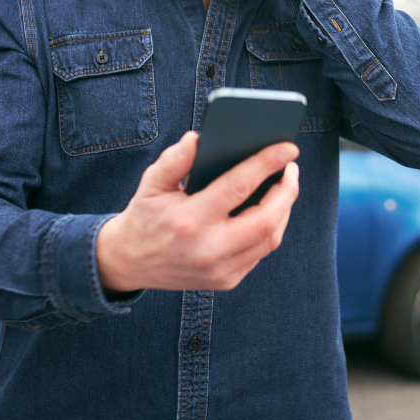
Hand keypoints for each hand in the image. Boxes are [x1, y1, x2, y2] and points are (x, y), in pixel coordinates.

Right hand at [96, 131, 299, 293]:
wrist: (128, 263)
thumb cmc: (145, 215)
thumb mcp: (151, 183)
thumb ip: (174, 159)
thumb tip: (199, 138)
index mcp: (189, 220)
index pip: (238, 187)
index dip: (267, 164)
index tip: (288, 148)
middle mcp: (207, 249)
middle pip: (266, 220)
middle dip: (287, 190)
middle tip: (291, 167)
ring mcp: (219, 270)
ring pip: (270, 238)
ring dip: (284, 209)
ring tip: (285, 184)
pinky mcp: (226, 281)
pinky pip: (260, 252)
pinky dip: (271, 227)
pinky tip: (272, 207)